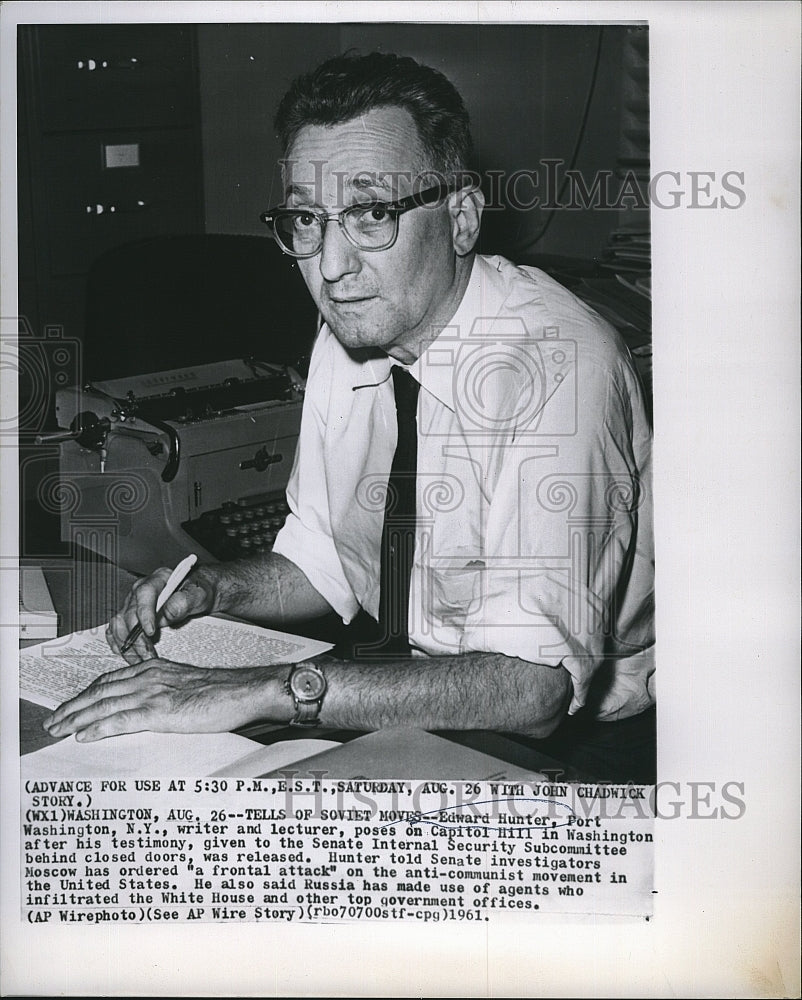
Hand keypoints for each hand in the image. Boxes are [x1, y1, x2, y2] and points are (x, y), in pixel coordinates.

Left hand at [42, 659, 281, 741]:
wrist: (244, 690)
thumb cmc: (221, 692)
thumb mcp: (185, 685)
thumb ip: (163, 691)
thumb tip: (147, 710)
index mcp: (153, 669)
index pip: (108, 681)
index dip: (84, 694)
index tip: (69, 707)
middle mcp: (148, 677)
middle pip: (99, 691)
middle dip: (71, 707)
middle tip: (51, 722)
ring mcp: (154, 693)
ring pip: (103, 704)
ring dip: (76, 719)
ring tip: (58, 730)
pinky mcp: (161, 711)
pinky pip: (122, 719)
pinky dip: (99, 728)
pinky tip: (84, 736)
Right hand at [106, 566, 216, 662]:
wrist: (197, 597)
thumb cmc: (198, 592)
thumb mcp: (199, 594)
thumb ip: (185, 600)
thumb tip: (168, 612)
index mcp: (157, 579)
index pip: (144, 593)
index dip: (145, 613)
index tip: (150, 631)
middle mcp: (140, 590)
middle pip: (130, 613)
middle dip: (137, 638)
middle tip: (148, 655)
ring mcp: (132, 604)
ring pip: (119, 624)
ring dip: (127, 644)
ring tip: (141, 660)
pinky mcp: (128, 617)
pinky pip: (116, 630)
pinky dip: (118, 643)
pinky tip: (128, 654)